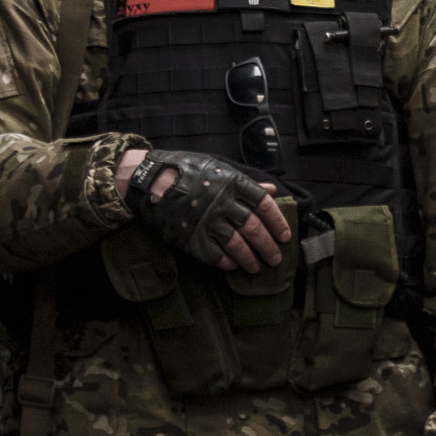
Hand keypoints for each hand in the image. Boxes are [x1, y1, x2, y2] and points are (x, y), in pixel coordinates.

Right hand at [127, 148, 289, 274]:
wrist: (151, 180)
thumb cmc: (187, 171)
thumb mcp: (219, 168)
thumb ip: (246, 182)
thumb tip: (272, 190)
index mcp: (233, 183)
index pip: (264, 205)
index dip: (278, 222)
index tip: (285, 235)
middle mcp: (223, 203)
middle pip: (254, 229)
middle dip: (268, 247)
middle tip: (275, 258)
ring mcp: (207, 222)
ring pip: (238, 246)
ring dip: (251, 259)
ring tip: (257, 267)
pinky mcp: (192, 237)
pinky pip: (215, 255)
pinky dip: (227, 262)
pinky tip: (233, 265)